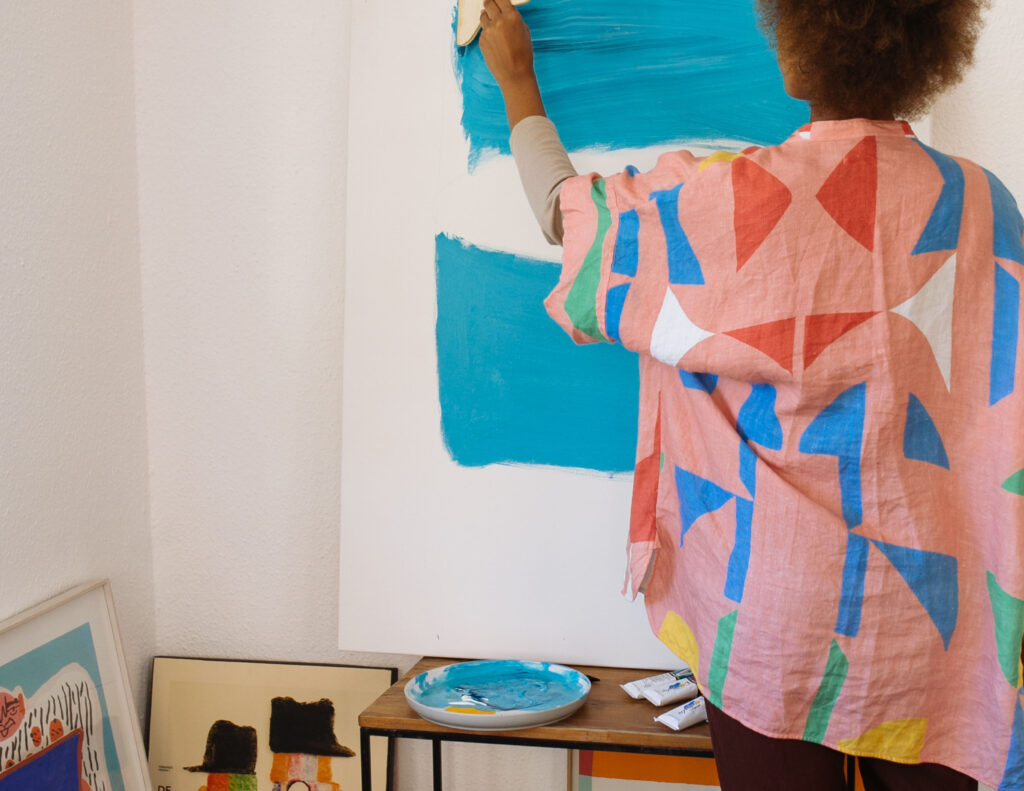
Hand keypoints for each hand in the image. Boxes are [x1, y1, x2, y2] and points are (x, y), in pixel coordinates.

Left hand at [479, 0, 545, 127]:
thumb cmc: (523, 54)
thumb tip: (506, 12)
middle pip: (488, 3)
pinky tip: (495, 42)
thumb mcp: (524, 31)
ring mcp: (488, 31)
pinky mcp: (482, 41)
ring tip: (493, 22)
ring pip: (483, 16)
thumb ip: (514, 19)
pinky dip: (487, 32)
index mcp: (511, 16)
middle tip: (490, 4)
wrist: (514, 74)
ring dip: (487, 16)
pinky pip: (483, 31)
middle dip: (489, 2)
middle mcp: (498, 21)